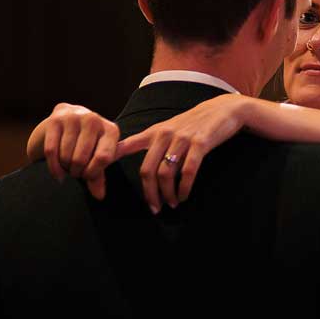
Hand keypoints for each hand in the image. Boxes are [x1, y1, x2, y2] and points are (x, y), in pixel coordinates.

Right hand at [26, 103, 120, 199]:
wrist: (66, 119)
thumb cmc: (87, 143)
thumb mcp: (97, 156)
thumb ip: (99, 175)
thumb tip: (99, 196)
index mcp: (111, 130)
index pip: (103, 158)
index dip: (93, 172)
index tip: (88, 176)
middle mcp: (94, 120)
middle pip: (81, 159)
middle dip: (76, 171)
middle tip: (75, 171)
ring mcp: (74, 117)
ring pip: (65, 156)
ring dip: (64, 167)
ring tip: (68, 166)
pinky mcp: (54, 120)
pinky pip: (51, 151)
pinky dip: (53, 166)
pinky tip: (57, 172)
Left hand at [115, 94, 250, 211]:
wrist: (223, 110)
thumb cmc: (194, 123)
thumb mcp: (168, 127)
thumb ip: (148, 140)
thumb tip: (121, 152)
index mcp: (154, 132)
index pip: (125, 146)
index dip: (109, 161)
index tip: (96, 177)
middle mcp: (165, 134)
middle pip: (147, 170)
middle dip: (149, 193)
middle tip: (154, 208)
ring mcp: (182, 139)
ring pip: (166, 173)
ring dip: (167, 194)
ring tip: (171, 203)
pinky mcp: (200, 144)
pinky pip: (187, 171)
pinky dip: (184, 188)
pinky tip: (184, 195)